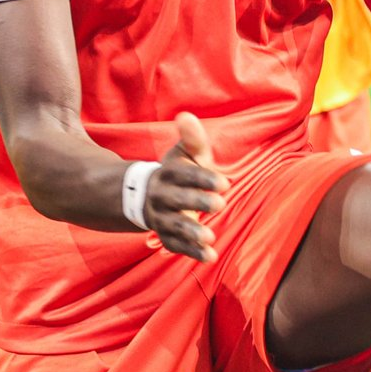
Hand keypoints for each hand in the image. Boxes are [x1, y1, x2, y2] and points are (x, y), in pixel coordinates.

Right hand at [140, 112, 229, 262]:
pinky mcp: (167, 236)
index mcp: (167, 174)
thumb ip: (192, 138)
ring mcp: (162, 218)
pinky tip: (211, 256)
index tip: (224, 183)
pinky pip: (177, 246)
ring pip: (174, 226)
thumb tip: (186, 115)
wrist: (145, 196)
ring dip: (192, 232)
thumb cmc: (177, 173)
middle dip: (197, 202)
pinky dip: (192, 252)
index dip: (202, 179)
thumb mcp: (184, 154)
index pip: (184, 175)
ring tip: (210, 237)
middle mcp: (161, 197)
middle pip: (178, 200)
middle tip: (220, 204)